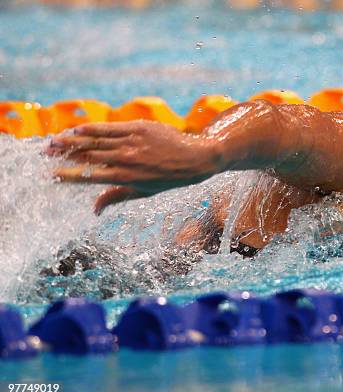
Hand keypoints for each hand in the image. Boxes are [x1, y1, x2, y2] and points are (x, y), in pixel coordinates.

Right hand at [47, 121, 219, 212]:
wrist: (196, 158)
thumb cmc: (169, 178)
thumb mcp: (143, 192)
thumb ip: (115, 197)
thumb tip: (94, 210)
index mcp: (125, 178)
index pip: (89, 177)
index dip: (68, 175)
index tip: (51, 174)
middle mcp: (126, 159)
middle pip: (87, 156)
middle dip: (63, 154)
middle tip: (45, 153)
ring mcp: (131, 142)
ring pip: (95, 140)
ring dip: (71, 140)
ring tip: (53, 141)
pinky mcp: (138, 128)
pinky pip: (109, 127)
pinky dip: (91, 128)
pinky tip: (76, 129)